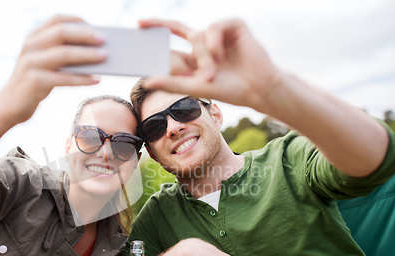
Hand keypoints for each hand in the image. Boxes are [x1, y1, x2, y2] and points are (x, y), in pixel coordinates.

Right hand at [0, 14, 106, 125]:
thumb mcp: (44, 64)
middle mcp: (30, 46)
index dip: (77, 21)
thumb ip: (61, 54)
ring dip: (87, 55)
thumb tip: (95, 51)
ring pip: (64, 54)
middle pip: (61, 33)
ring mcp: (30, 63)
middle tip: (103, 40)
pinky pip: (64, 78)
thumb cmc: (35, 83)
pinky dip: (82, 78)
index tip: (95, 27)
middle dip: (85, 35)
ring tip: (105, 57)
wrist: (9, 106)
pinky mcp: (34, 81)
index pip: (56, 20)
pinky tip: (96, 80)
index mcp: (33, 38)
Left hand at [140, 19, 281, 111]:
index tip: (138, 27)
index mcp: (195, 58)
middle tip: (140, 23)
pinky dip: (214, 42)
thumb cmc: (230, 90)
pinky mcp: (234, 26)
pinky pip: (214, 27)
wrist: (258, 89)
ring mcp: (219, 34)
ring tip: (213, 72)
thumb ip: (171, 83)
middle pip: (179, 29)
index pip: (172, 43)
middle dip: (161, 24)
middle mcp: (205, 44)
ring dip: (203, 55)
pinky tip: (221, 56)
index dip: (157, 34)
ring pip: (198, 35)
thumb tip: (146, 81)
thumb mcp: (195, 87)